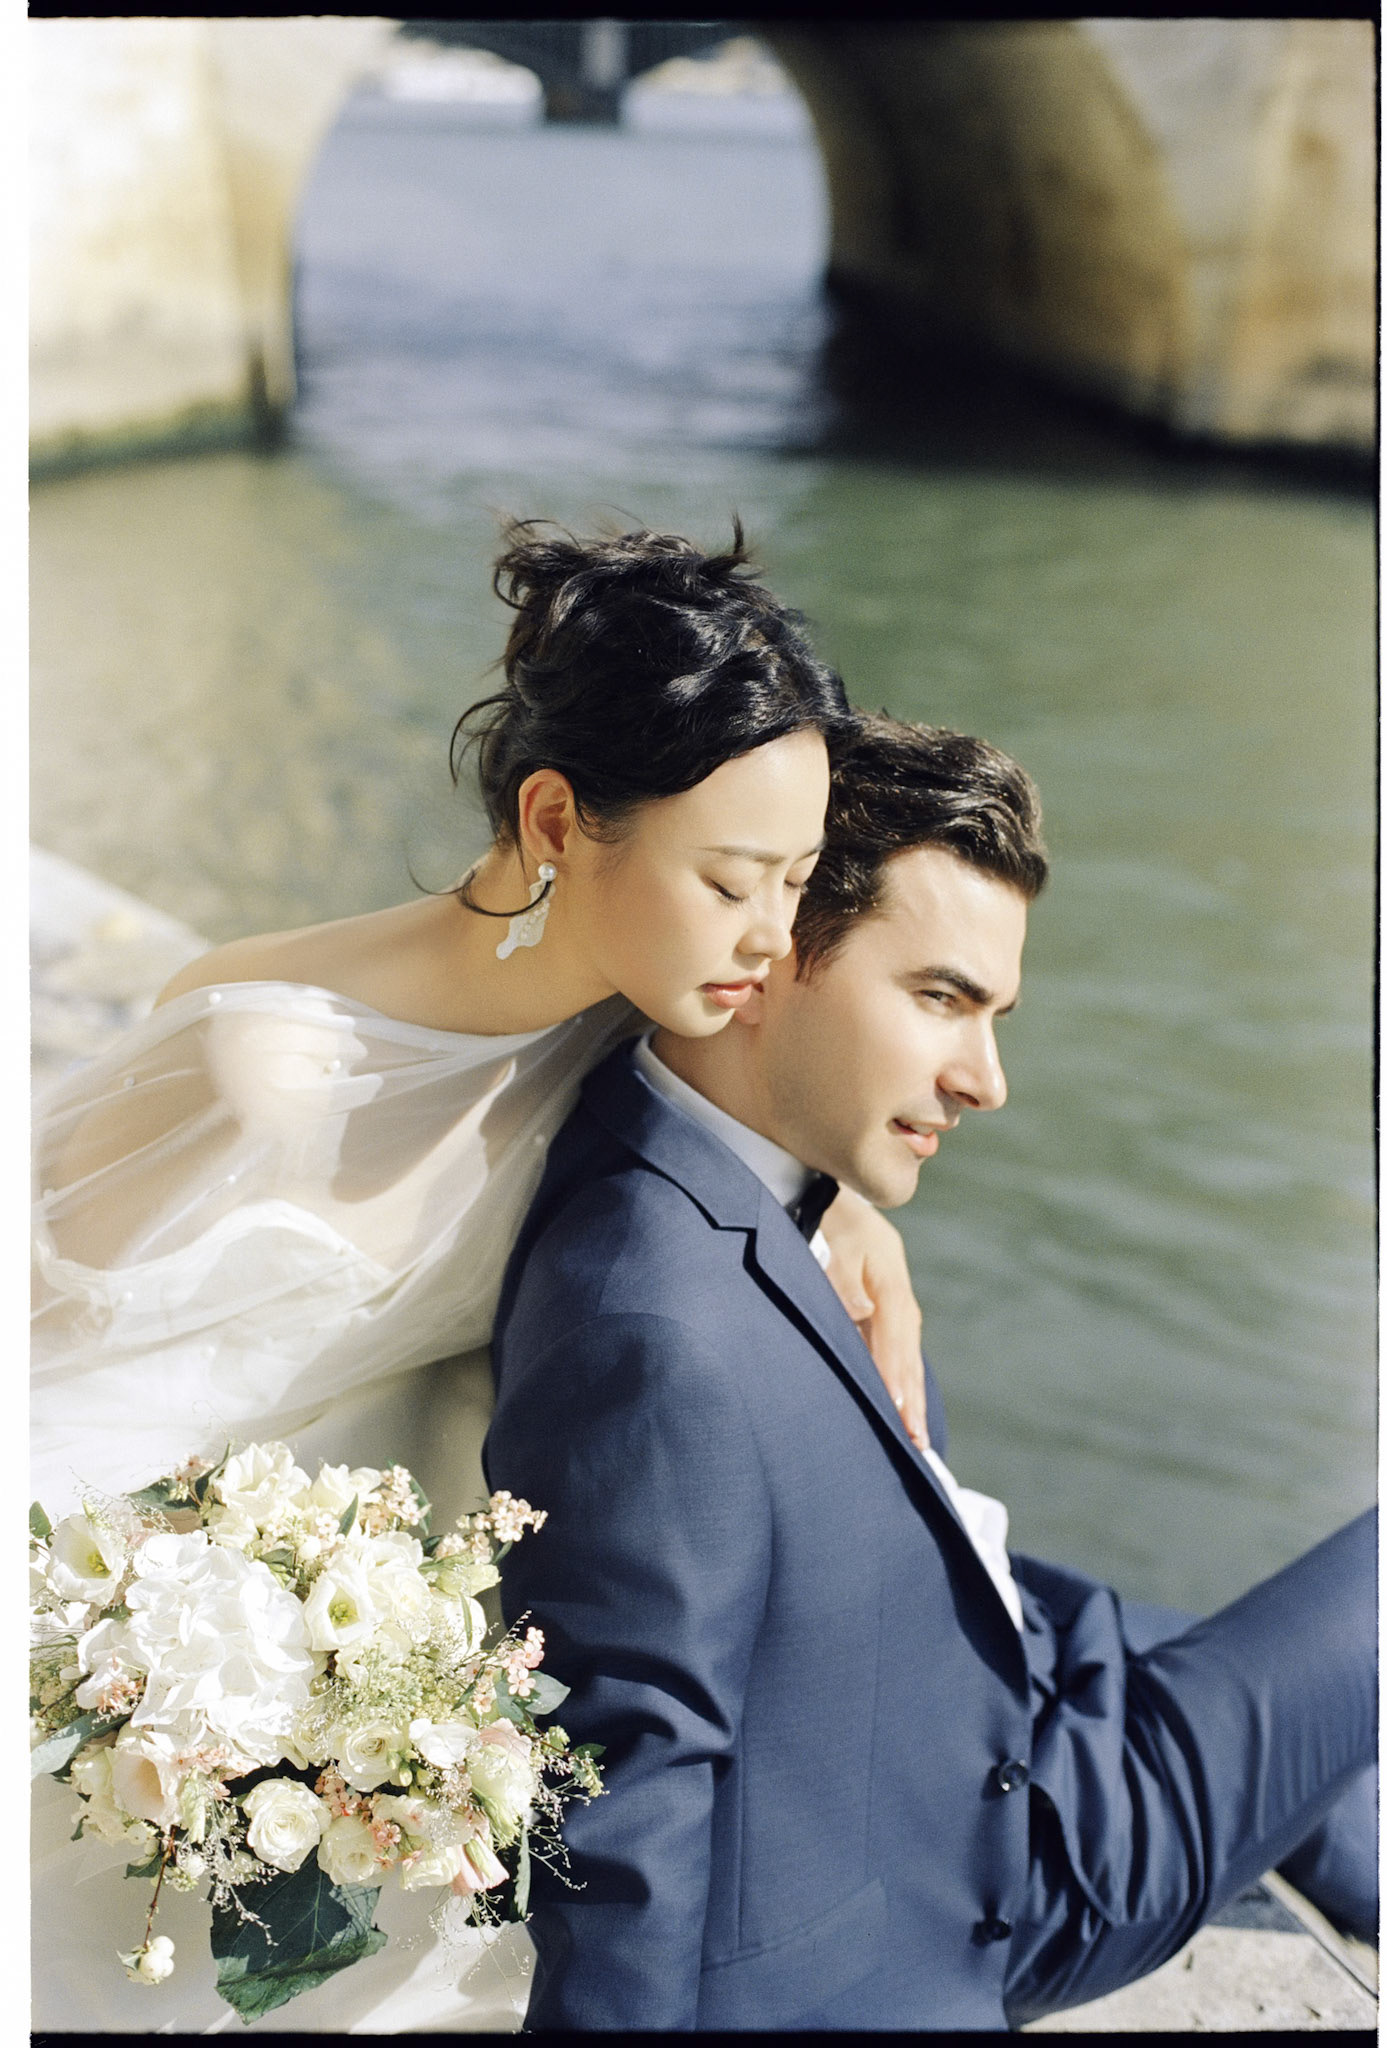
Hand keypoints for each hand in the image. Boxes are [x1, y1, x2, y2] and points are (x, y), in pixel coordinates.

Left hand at [818, 1189, 927, 1448]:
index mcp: (888, 1278)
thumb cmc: (828, 1221)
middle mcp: (897, 1294)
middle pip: (908, 1353)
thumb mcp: (833, 1241)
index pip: (895, 1336)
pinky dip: (903, 1376)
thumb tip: (860, 1311)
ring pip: (907, 1354)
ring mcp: (896, 1301)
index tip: (899, 1410)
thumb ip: (842, 1278)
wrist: (833, 1197)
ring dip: (912, 1392)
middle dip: (912, 1397)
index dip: (896, 1374)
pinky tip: (905, 1403)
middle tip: (917, 1441)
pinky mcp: (887, 1307)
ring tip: (917, 1434)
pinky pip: (899, 1348)